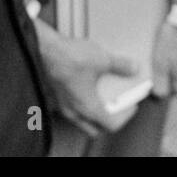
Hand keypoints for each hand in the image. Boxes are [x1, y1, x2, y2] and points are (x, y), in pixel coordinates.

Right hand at [35, 19, 139, 135]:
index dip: (126, 116)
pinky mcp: (55, 95)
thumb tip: (131, 68)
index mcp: (88, 108)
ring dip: (93, 111)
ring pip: (81, 119)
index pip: (112, 125)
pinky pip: (71, 107)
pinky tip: (85, 86)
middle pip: (95, 127)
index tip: (131, 106)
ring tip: (103, 96)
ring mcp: (62, 105)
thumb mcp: (103, 60)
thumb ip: (120, 66)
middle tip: (118, 106)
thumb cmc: (68, 58)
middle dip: (109, 118)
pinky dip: (81, 102)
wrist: (45, 49)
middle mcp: (74, 111)